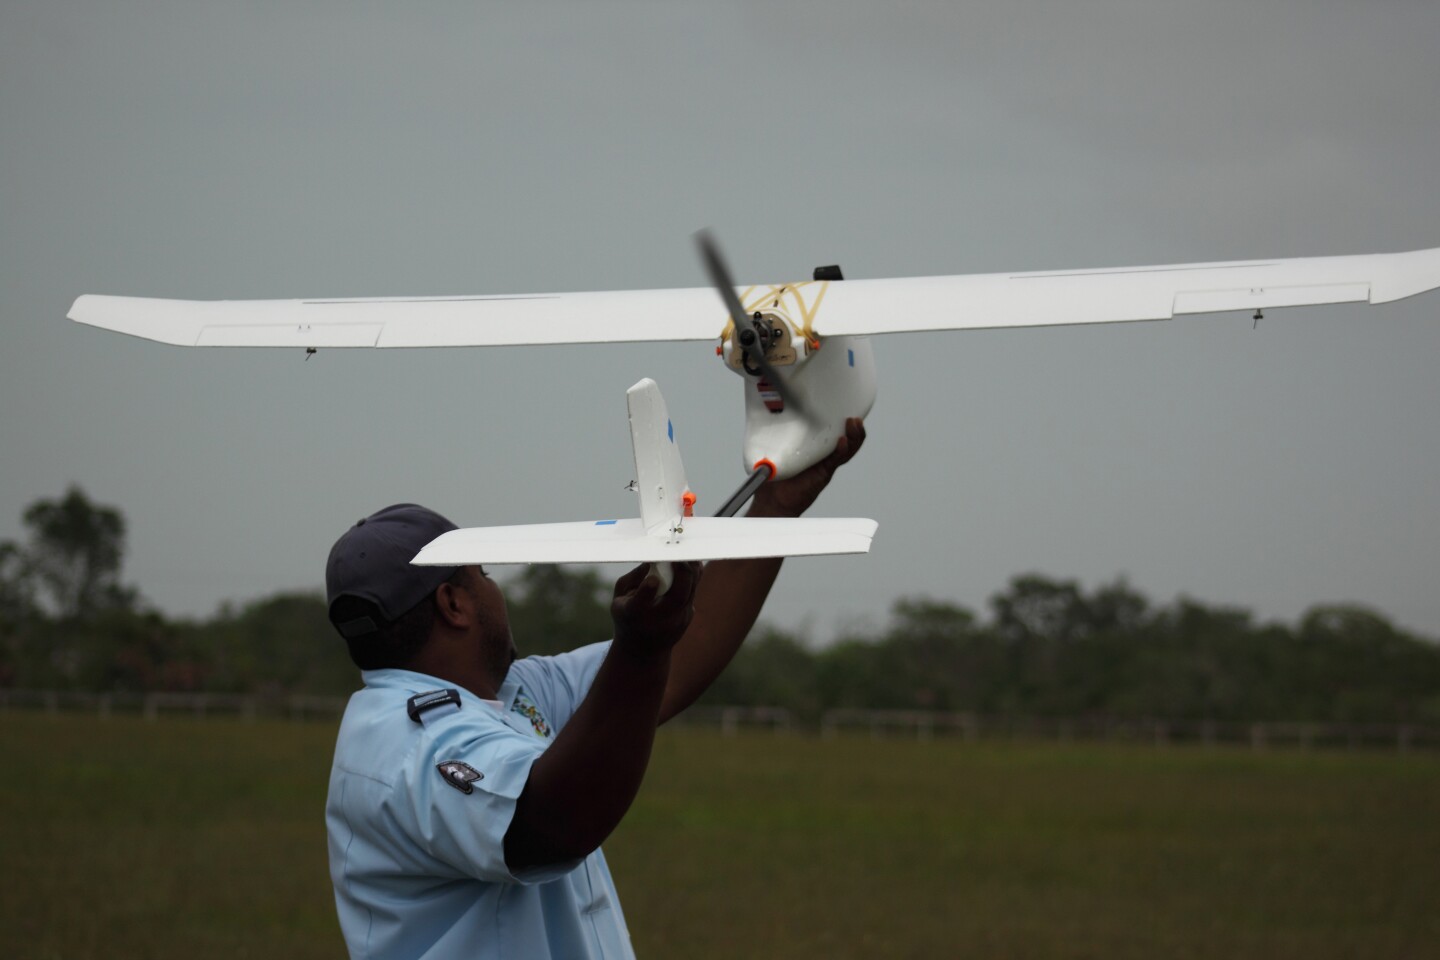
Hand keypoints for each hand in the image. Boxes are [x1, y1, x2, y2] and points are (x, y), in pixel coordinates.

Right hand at [610, 561, 701, 653]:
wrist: (643, 651)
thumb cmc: (627, 617)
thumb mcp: (618, 600)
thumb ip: (631, 580)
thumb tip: (650, 562)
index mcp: (633, 615)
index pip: (640, 603)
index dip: (647, 590)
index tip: (652, 577)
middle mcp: (657, 620)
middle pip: (676, 597)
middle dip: (681, 571)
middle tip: (679, 551)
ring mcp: (676, 621)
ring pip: (690, 591)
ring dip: (691, 569)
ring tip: (686, 552)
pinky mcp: (688, 617)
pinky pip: (693, 592)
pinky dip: (692, 576)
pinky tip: (689, 563)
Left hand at [748, 418, 866, 518]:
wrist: (774, 500)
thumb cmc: (774, 475)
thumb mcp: (777, 448)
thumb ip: (779, 434)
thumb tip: (770, 409)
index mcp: (815, 446)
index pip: (833, 431)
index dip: (842, 421)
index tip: (846, 407)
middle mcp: (823, 455)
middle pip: (847, 439)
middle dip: (854, 428)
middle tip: (854, 417)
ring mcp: (825, 464)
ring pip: (847, 449)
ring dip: (853, 437)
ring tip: (854, 424)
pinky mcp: (823, 474)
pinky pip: (835, 461)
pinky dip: (841, 451)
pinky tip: (843, 442)